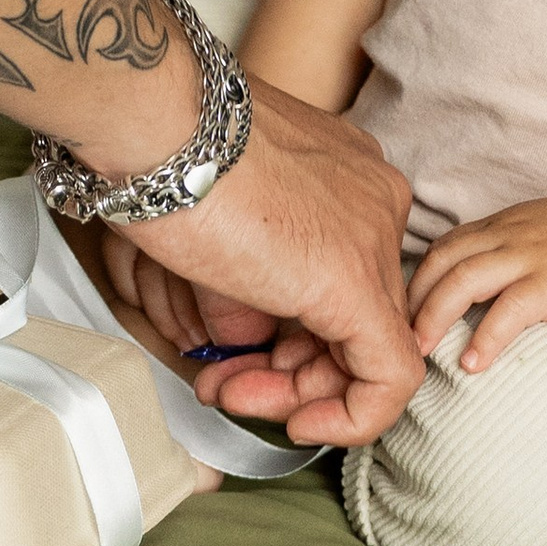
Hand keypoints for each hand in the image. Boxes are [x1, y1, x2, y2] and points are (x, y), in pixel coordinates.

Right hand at [111, 85, 421, 447]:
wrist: (158, 124)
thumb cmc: (171, 153)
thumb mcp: (223, 222)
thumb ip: (251, 284)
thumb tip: (249, 344)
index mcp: (345, 175)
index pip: (340, 280)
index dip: (292, 337)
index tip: (240, 356)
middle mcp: (373, 200)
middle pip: (353, 316)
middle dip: (288, 372)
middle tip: (228, 385)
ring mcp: (372, 239)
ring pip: (365, 348)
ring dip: (293, 391)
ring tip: (227, 393)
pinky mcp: (357, 285)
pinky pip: (388, 376)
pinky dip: (347, 416)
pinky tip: (295, 420)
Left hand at [407, 197, 546, 370]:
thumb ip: (517, 248)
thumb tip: (487, 283)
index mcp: (509, 221)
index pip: (447, 243)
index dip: (418, 277)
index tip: (403, 311)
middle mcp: (513, 232)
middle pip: (442, 260)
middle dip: (412, 299)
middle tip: (394, 336)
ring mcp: (534, 254)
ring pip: (463, 281)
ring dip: (434, 318)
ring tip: (419, 353)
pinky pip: (508, 310)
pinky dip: (485, 338)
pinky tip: (473, 365)